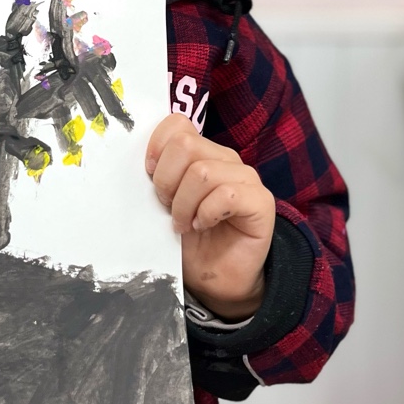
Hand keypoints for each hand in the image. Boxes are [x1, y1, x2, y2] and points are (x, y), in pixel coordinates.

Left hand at [146, 114, 274, 319]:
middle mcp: (225, 159)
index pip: (177, 124)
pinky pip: (227, 194)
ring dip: (184, 204)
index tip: (149, 175)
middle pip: (185, 145)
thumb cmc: (190, 239)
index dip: (156, 148)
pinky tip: (202, 226)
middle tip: (167, 206)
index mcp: (202, 152)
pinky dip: (206, 213)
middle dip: (166, 180)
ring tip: (184, 223)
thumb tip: (143, 160)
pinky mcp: (260, 201)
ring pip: (202, 172)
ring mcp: (246, 178)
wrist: (216, 279)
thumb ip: (159, 175)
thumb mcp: (166, 202)